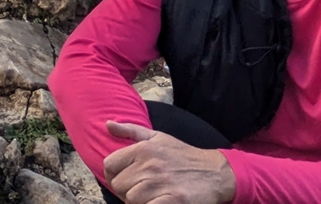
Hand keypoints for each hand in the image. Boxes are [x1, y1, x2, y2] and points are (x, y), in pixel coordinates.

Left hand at [103, 121, 235, 203]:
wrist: (213, 172)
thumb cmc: (181, 155)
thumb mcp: (157, 137)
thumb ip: (130, 131)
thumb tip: (107, 124)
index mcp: (144, 148)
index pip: (110, 165)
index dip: (115, 174)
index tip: (127, 177)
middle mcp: (150, 164)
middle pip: (118, 186)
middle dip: (127, 190)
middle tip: (144, 188)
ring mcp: (160, 183)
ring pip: (130, 200)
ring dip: (139, 201)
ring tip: (153, 195)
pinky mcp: (172, 201)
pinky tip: (159, 201)